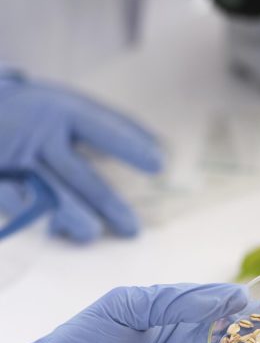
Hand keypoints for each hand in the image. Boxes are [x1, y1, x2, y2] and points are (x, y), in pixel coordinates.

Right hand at [0, 72, 162, 241]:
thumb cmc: (38, 114)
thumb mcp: (67, 108)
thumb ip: (110, 127)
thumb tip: (160, 147)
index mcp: (62, 110)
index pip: (101, 128)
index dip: (129, 146)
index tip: (159, 164)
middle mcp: (39, 133)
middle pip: (78, 173)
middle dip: (107, 204)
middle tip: (132, 228)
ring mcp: (15, 158)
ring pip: (48, 194)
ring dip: (73, 217)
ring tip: (92, 234)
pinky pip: (19, 203)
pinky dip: (40, 219)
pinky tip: (57, 231)